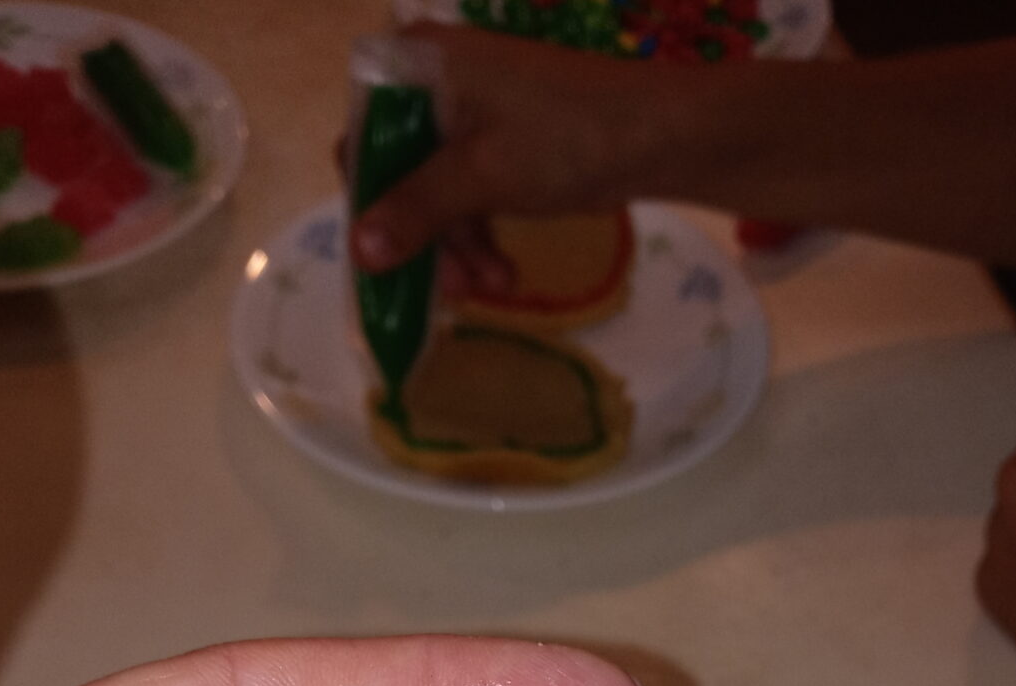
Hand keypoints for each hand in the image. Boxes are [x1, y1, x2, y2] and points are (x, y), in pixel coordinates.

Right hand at [349, 29, 670, 285]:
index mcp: (417, 65)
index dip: (370, 203)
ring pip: (436, 196)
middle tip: (454, 290)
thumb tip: (359, 252)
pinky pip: (467, 197)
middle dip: (425, 239)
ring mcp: (469, 114)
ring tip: (496, 286)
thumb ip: (415, 210)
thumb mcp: (481, 175)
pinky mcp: (500, 145)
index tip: (385, 261)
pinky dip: (480, 238)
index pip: (364, 137)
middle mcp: (434, 81)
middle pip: (400, 174)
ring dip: (459, 250)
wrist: (656, 134)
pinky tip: (504, 274)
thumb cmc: (563, 138)